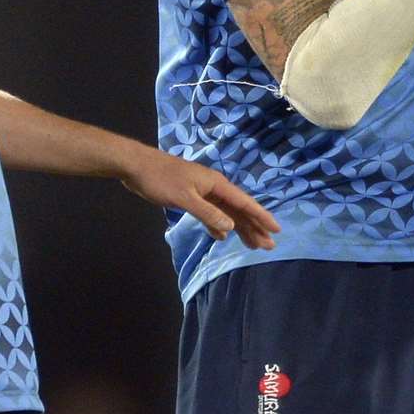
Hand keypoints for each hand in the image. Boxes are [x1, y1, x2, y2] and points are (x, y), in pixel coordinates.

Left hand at [121, 148, 281, 250]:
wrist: (136, 167)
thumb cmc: (161, 179)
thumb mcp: (185, 198)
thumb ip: (208, 214)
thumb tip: (231, 228)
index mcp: (216, 185)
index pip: (245, 203)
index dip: (261, 217)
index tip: (276, 230)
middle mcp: (214, 188)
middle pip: (239, 210)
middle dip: (254, 227)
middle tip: (268, 246)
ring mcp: (203, 192)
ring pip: (227, 213)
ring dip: (239, 228)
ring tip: (252, 245)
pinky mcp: (191, 197)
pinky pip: (212, 214)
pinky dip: (218, 226)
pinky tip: (222, 237)